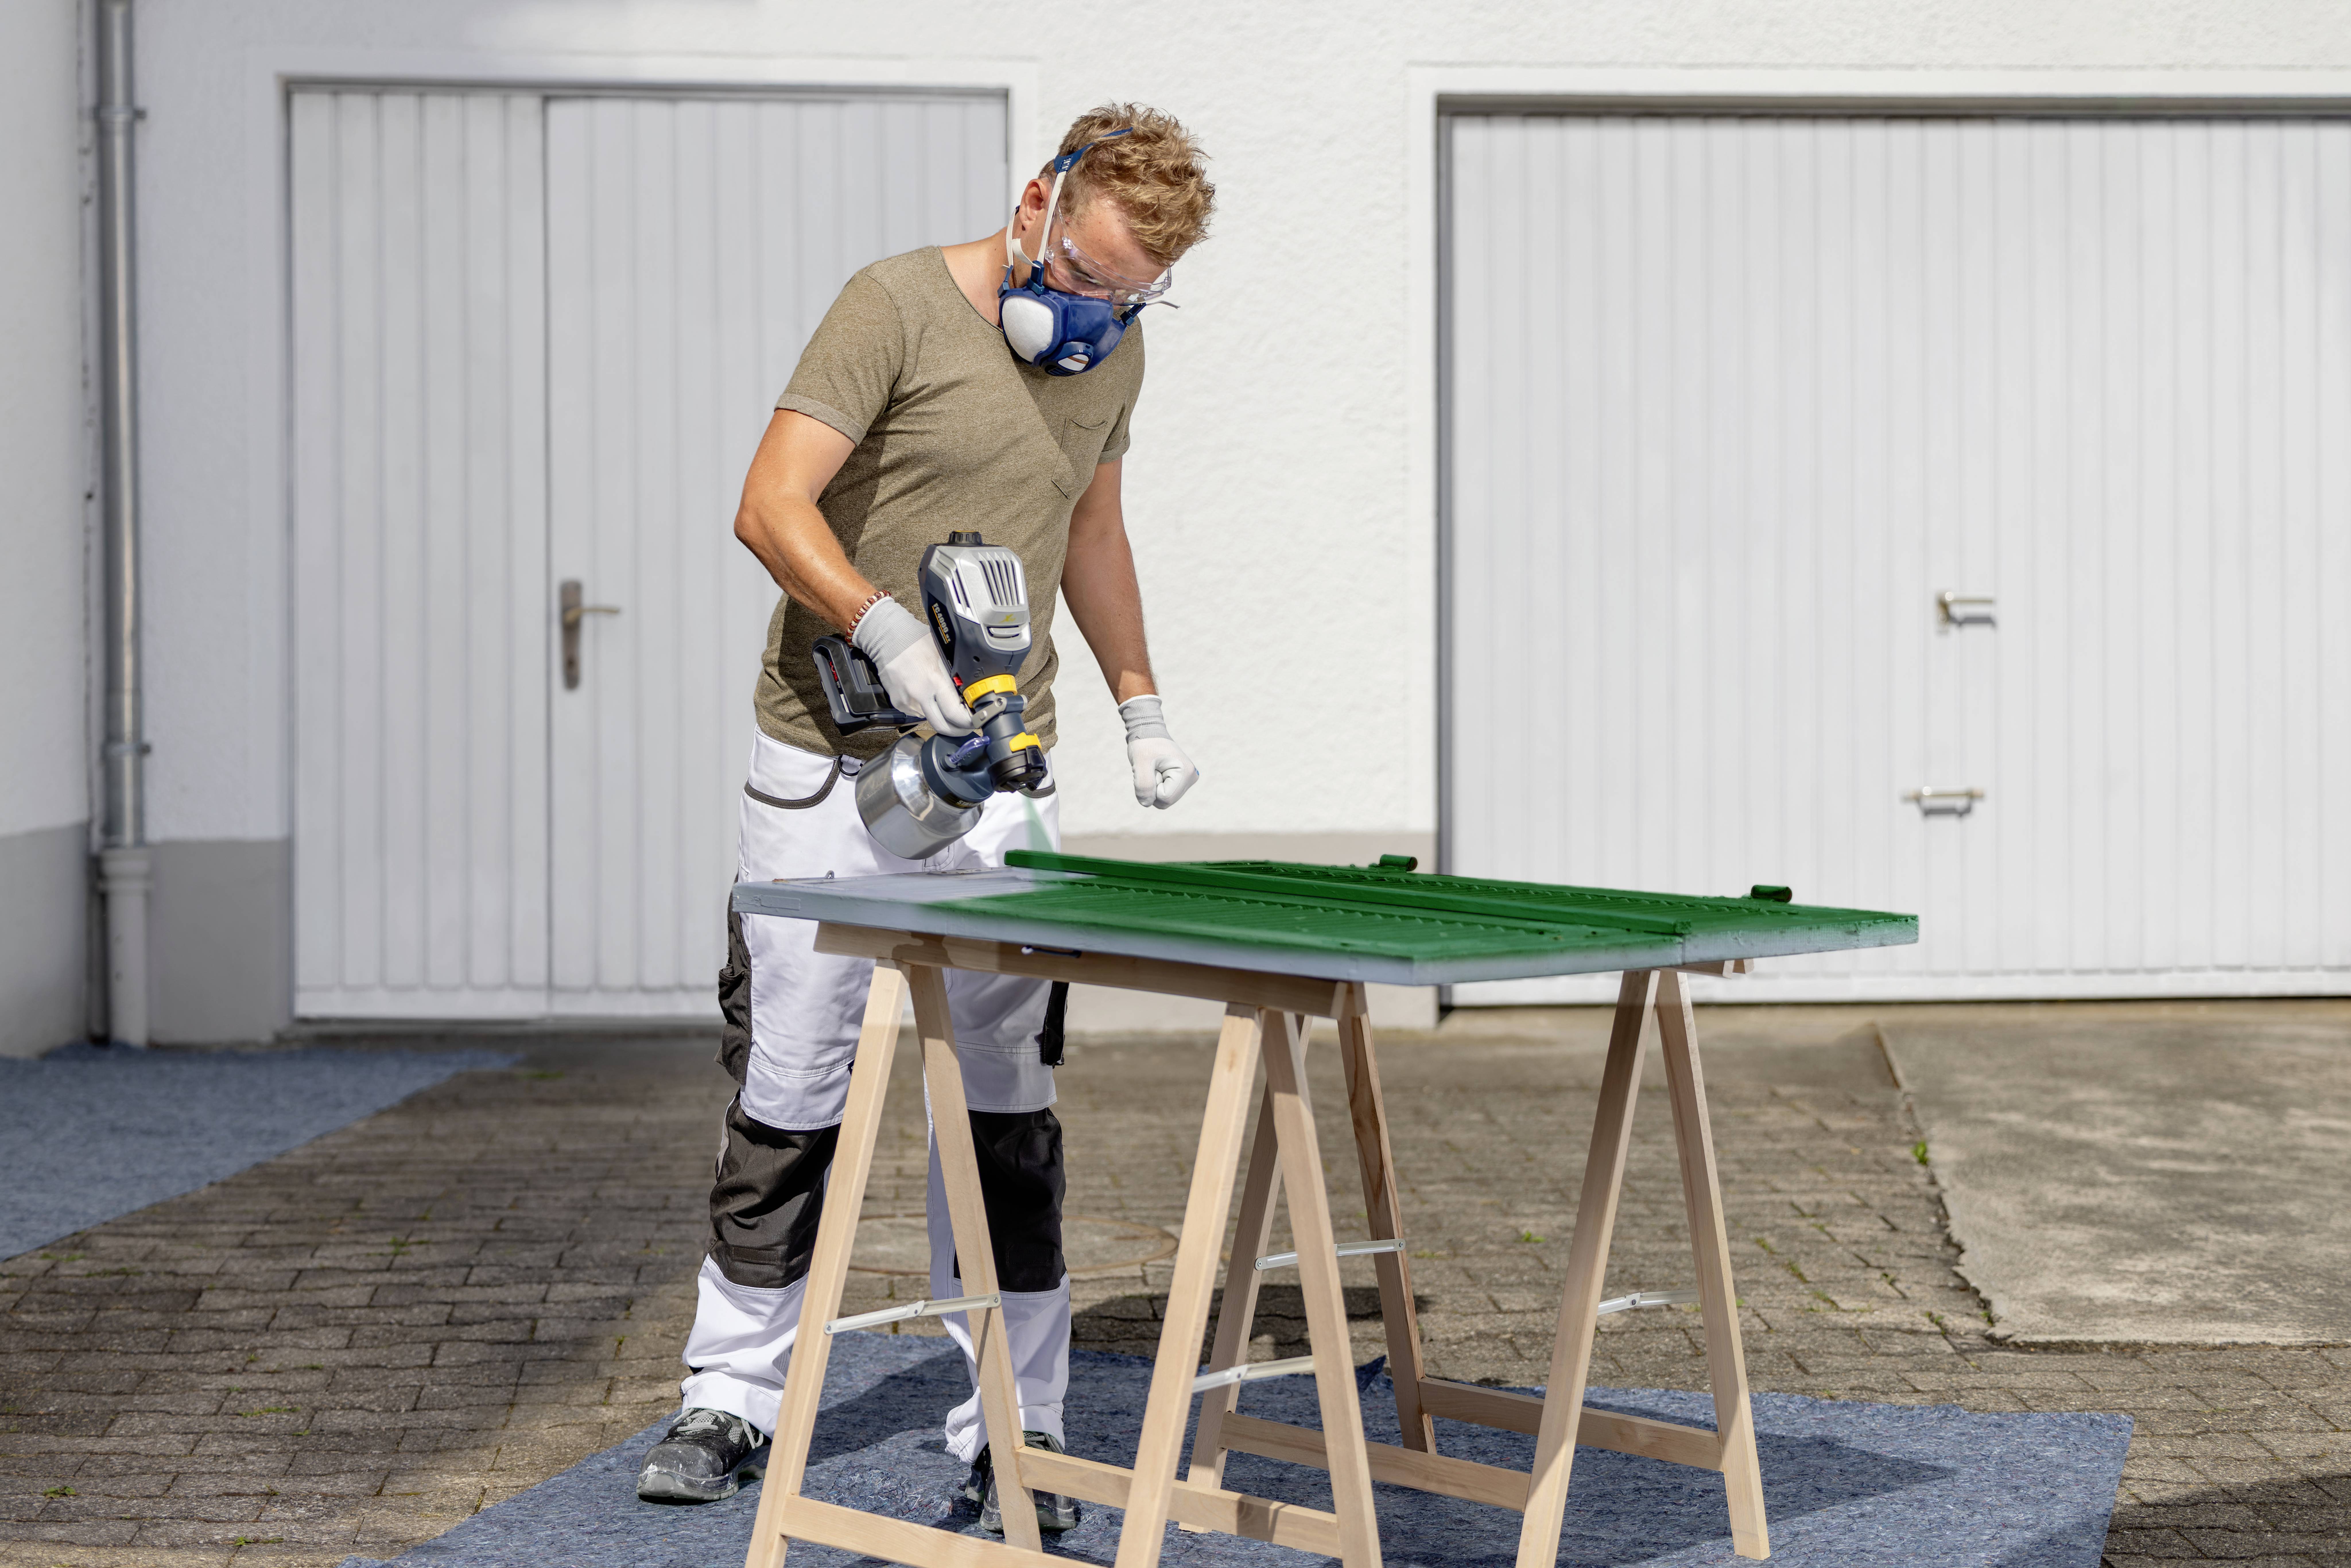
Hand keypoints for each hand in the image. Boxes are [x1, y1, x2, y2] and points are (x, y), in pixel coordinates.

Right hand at [852, 598, 972, 735]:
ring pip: (930, 720)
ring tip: (944, 703)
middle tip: (966, 725)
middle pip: (942, 727)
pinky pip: (917, 713)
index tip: (975, 721)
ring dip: (940, 716)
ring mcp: (907, 702)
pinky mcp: (898, 703)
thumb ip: (954, 674)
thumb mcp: (942, 653)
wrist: (887, 638)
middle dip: (957, 730)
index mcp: (934, 680)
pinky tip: (926, 694)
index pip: (955, 714)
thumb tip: (970, 691)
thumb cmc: (916, 641)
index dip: (968, 722)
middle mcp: (919, 695)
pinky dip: (926, 708)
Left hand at [1119, 695, 1197, 807]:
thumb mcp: (1140, 763)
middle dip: (1153, 787)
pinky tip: (1156, 770)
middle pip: (1166, 801)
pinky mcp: (1181, 780)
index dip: (1151, 787)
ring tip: (1153, 768)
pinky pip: (1164, 794)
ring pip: (1164, 799)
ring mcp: (1188, 779)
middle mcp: (1191, 777)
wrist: (1148, 731)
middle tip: (1151, 768)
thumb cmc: (1144, 744)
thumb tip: (1147, 803)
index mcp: (1186, 772)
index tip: (1151, 768)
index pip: (1165, 798)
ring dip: (1153, 786)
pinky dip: (1156, 785)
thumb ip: (1144, 785)